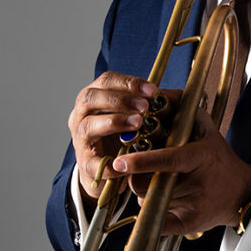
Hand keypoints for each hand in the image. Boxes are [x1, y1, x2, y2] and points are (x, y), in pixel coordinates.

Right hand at [67, 72, 158, 205]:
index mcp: (94, 98)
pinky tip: (126, 164)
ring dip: (115, 122)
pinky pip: (93, 162)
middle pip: (90, 98)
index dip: (129, 83)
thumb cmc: (123, 137)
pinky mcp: (85, 164)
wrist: (108, 169)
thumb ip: (149, 105)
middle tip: (145, 107)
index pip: (106, 81)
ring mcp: (80, 139)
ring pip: (89, 126)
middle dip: (119, 100)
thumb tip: (170, 96)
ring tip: (138, 124)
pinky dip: (110, 163)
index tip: (153, 90)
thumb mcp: (134, 115)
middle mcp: (81, 115)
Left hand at [111, 108, 250, 235]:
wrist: (242, 194)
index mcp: (200, 157)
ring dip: (146, 192)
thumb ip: (184, 109)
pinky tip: (163, 202)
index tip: (121, 161)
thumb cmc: (218, 158)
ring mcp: (193, 205)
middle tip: (140, 171)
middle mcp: (197, 182)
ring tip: (160, 183)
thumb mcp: (206, 129)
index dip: (143, 161)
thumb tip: (157, 94)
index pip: (168, 159)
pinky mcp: (188, 224)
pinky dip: (153, 213)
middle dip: (138, 178)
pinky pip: (157, 221)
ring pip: (149, 200)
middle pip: (149, 184)